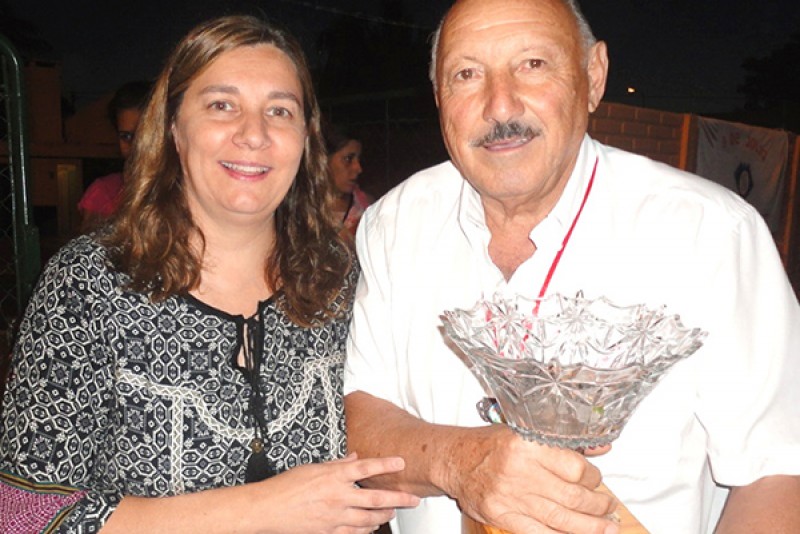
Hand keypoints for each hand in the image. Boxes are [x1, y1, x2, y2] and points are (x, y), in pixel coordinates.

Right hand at [253, 453, 419, 533]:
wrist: (267, 509)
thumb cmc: (285, 486)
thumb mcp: (312, 467)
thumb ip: (336, 463)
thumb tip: (353, 457)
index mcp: (333, 476)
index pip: (365, 467)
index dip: (385, 464)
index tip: (401, 461)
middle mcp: (337, 496)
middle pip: (375, 498)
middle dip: (398, 499)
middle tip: (413, 499)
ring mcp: (334, 516)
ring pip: (368, 519)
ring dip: (384, 516)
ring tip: (394, 513)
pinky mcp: (328, 531)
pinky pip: (354, 532)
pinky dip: (366, 530)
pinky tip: (373, 527)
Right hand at [448, 425, 617, 533]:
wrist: (455, 461)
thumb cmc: (489, 445)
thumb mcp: (525, 432)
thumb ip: (562, 443)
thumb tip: (599, 450)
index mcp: (527, 445)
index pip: (575, 468)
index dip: (593, 477)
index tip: (596, 479)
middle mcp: (519, 471)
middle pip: (572, 496)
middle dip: (598, 506)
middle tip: (607, 506)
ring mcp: (511, 497)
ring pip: (561, 519)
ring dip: (589, 526)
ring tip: (605, 527)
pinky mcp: (503, 516)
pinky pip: (539, 532)